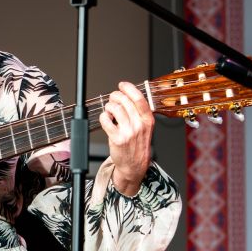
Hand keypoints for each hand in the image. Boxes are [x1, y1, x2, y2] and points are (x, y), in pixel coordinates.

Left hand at [100, 82, 153, 196]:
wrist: (134, 165)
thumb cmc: (138, 145)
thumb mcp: (146, 128)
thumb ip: (139, 113)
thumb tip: (127, 96)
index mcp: (148, 120)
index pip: (139, 98)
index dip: (129, 88)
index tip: (122, 85)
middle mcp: (139, 125)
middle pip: (124, 101)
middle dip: (115, 96)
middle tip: (113, 98)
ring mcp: (128, 132)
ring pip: (115, 108)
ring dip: (109, 106)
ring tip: (109, 109)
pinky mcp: (117, 138)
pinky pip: (106, 120)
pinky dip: (103, 116)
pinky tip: (106, 119)